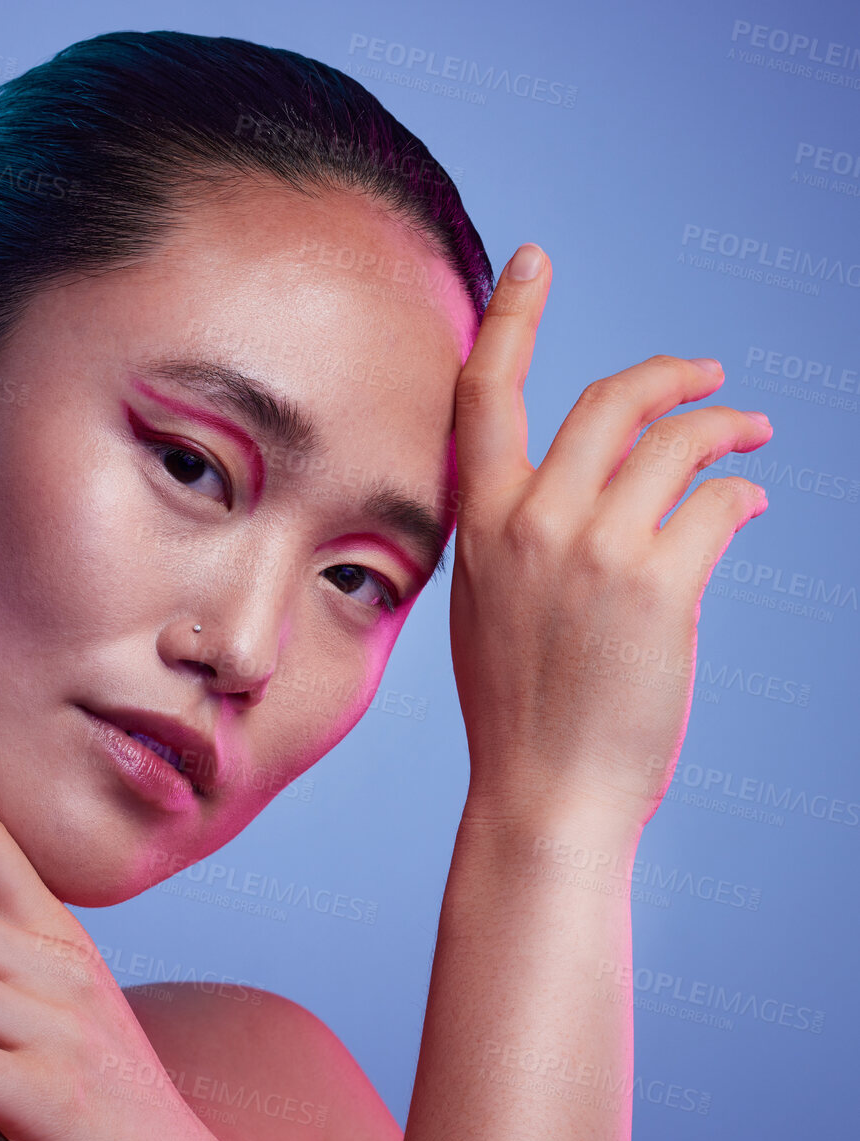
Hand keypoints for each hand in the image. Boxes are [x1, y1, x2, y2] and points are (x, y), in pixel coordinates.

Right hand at [448, 243, 771, 826]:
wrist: (544, 793)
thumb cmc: (518, 708)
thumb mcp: (489, 606)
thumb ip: (521, 537)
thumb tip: (600, 489)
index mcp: (479, 525)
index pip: (485, 393)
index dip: (513, 315)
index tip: (535, 260)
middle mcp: (529, 523)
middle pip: (608, 399)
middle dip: (668, 375)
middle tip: (706, 377)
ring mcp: (593, 552)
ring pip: (676, 443)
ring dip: (726, 428)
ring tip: (750, 438)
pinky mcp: (660, 586)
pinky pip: (717, 506)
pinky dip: (739, 496)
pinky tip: (745, 505)